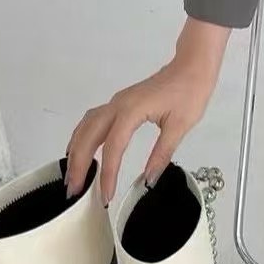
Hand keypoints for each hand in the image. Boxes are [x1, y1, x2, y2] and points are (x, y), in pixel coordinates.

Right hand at [65, 18, 229, 202]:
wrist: (191, 68)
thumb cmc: (189, 93)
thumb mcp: (180, 127)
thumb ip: (162, 154)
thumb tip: (149, 180)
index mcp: (132, 111)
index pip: (113, 147)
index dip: (108, 173)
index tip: (106, 195)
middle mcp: (117, 105)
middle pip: (88, 136)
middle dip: (78, 164)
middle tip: (73, 190)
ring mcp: (115, 103)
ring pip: (85, 127)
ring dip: (75, 151)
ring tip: (72, 176)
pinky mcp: (118, 105)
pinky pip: (92, 122)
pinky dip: (82, 138)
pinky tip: (79, 152)